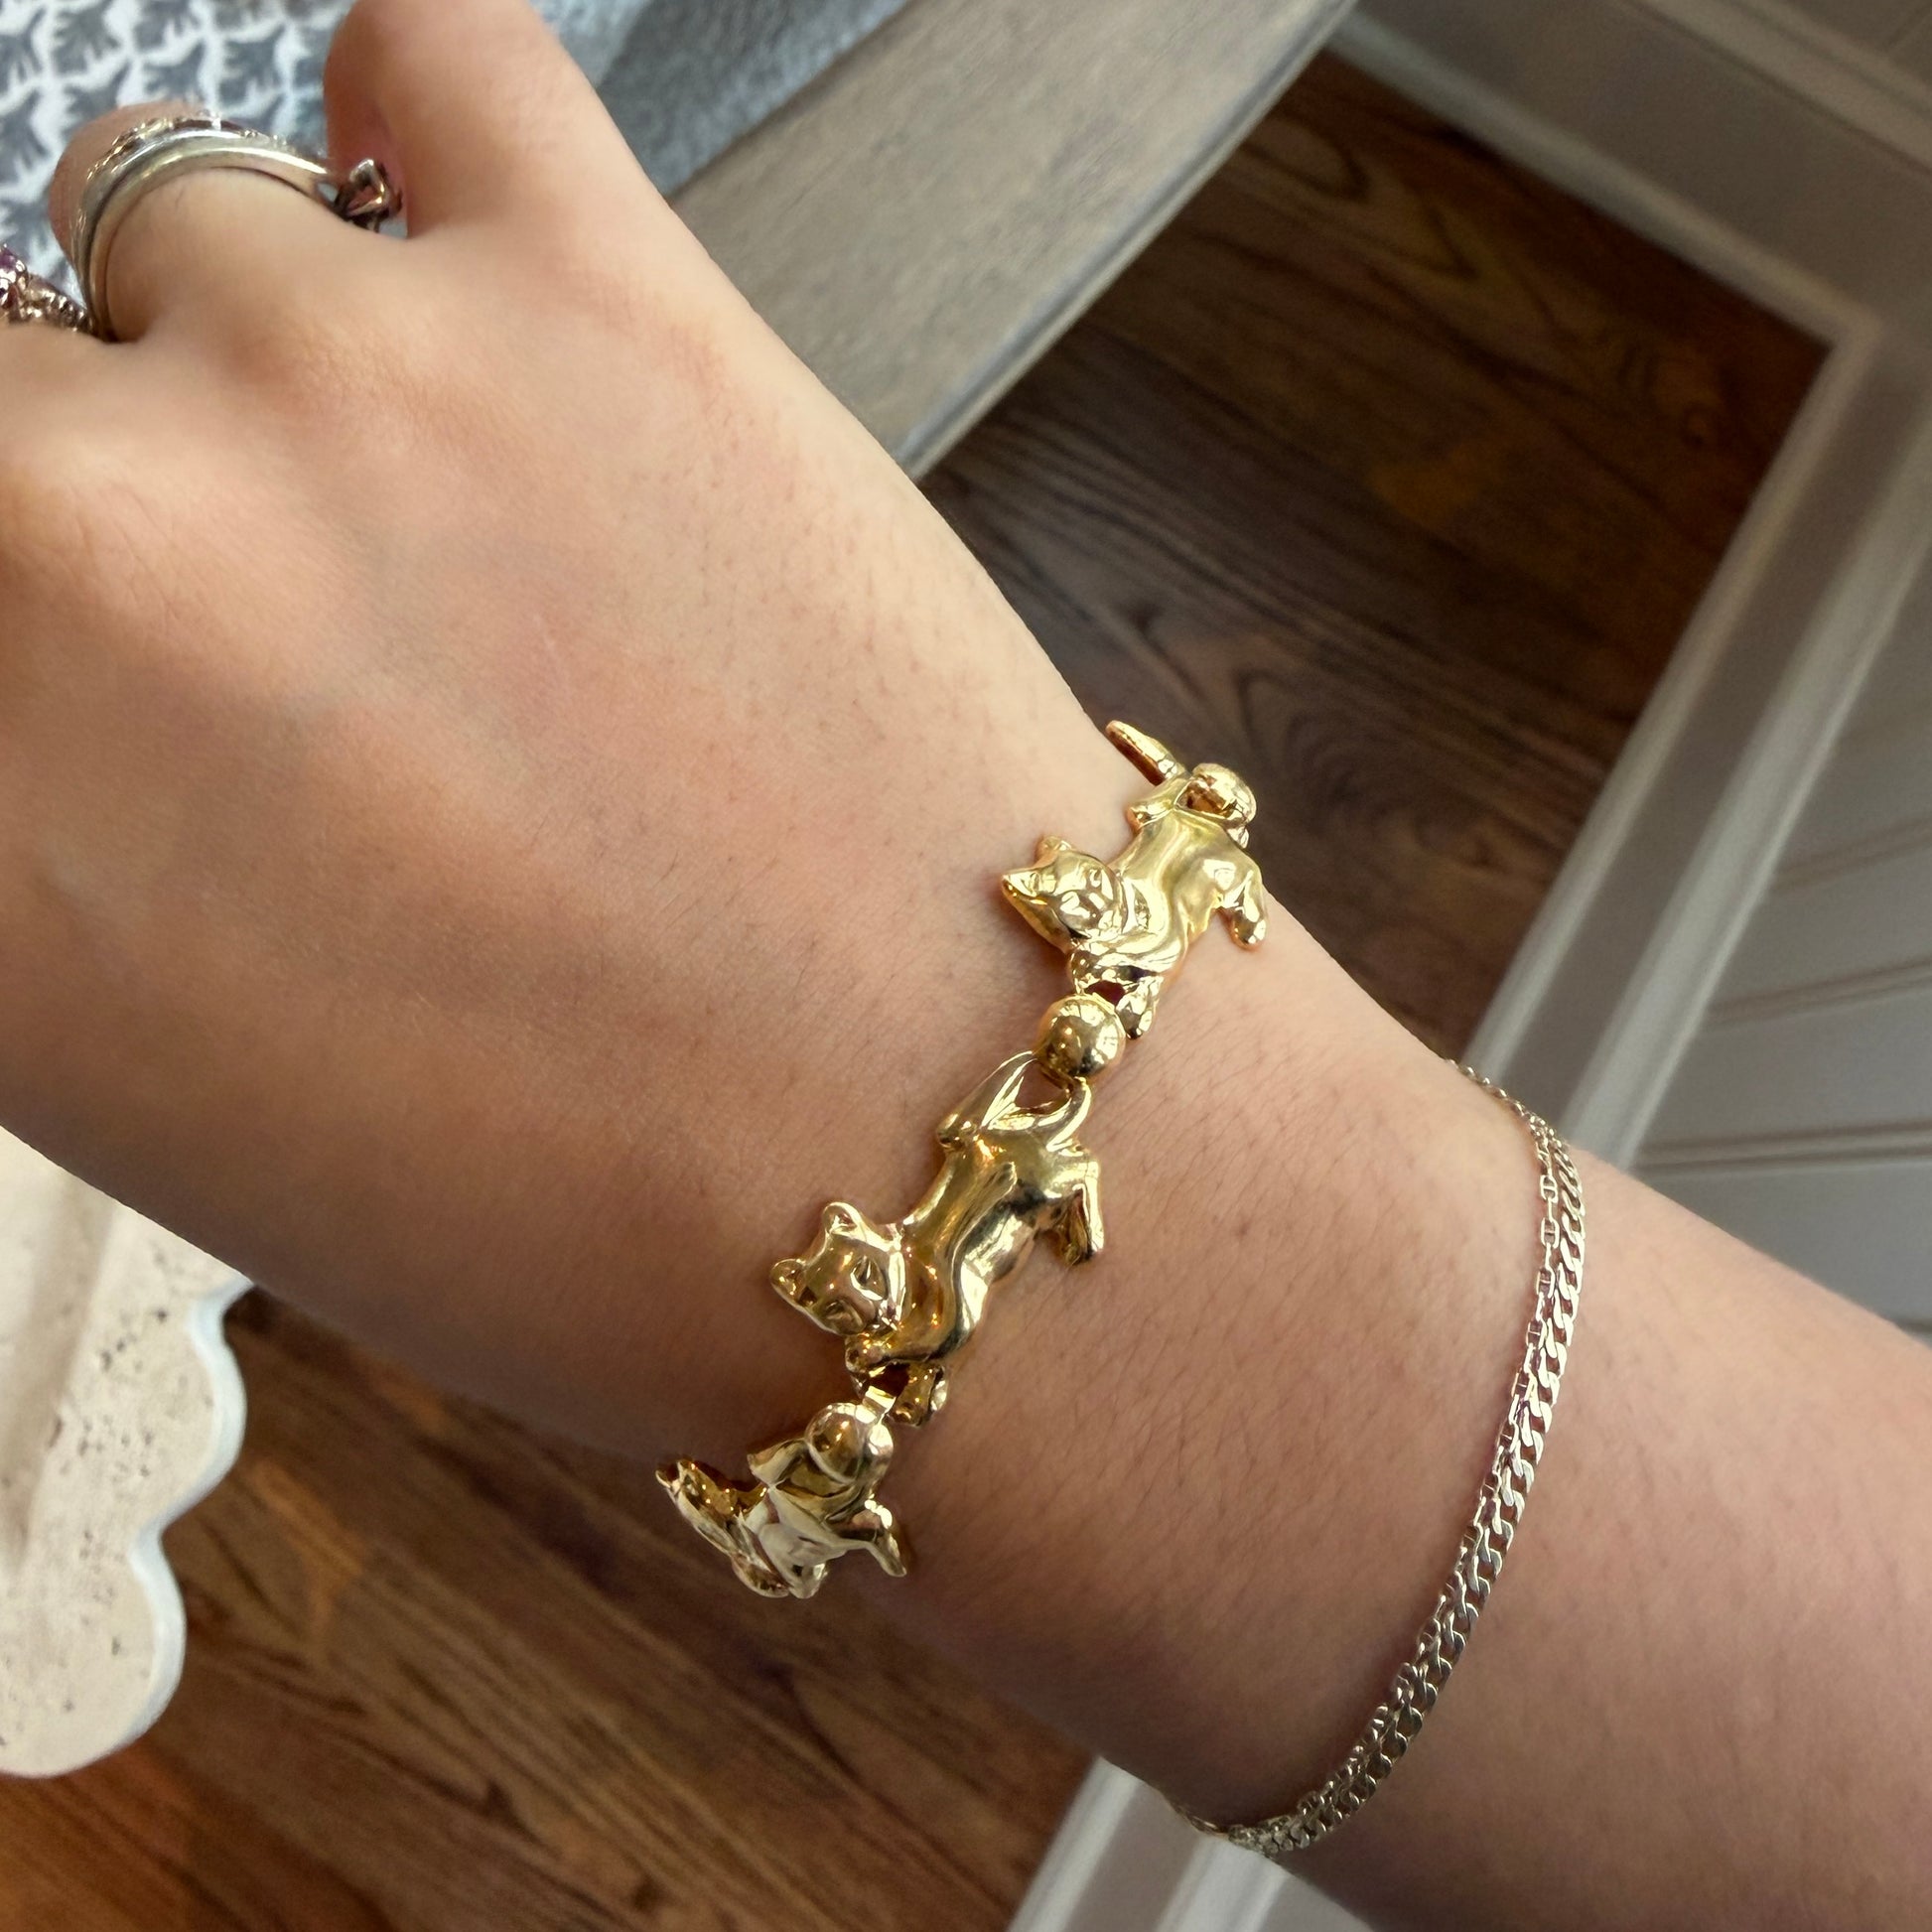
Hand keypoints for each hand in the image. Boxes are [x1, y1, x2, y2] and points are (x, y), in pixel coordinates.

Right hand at [0, 0, 1140, 1454]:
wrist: (953, 1157)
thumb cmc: (612, 1203)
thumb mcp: (194, 1091)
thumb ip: (46, 838)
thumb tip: (52, 676)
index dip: (27, 641)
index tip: (78, 647)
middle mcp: (72, 564)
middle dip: (104, 513)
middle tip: (272, 634)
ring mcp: (328, 386)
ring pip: (172, 231)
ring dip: (278, 368)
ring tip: (450, 522)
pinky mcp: (591, 289)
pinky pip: (429, 60)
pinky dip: (430, 144)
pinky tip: (469, 251)